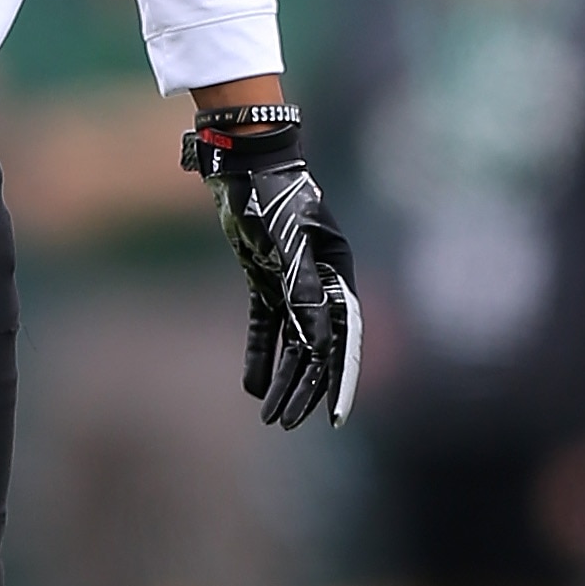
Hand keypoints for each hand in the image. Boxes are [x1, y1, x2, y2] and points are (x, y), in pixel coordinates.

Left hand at [184, 111, 360, 428]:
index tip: (333, 418)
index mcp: (335, 274)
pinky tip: (254, 385)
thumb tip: (315, 343)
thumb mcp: (286, 244)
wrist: (243, 161)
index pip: (341, 339)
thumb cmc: (271, 196)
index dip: (338, 380)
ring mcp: (292, 281)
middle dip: (304, 388)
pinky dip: (262, 354)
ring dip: (283, 378)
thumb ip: (302, 291)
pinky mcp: (266, 278)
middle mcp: (320, 282)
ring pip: (292, 342)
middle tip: (286, 424)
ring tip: (270, 415)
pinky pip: (266, 325)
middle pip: (316, 348)